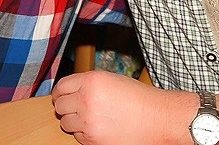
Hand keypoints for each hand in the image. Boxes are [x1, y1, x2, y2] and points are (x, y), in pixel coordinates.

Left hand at [52, 71, 186, 143]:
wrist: (159, 119)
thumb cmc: (140, 99)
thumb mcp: (112, 80)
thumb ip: (89, 83)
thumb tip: (70, 90)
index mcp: (92, 81)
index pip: (61, 86)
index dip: (60, 92)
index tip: (62, 96)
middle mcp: (87, 100)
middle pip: (60, 106)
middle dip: (66, 107)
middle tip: (75, 108)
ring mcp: (88, 123)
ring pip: (66, 123)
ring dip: (74, 122)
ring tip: (91, 118)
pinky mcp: (93, 141)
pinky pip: (78, 137)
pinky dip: (84, 134)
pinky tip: (99, 128)